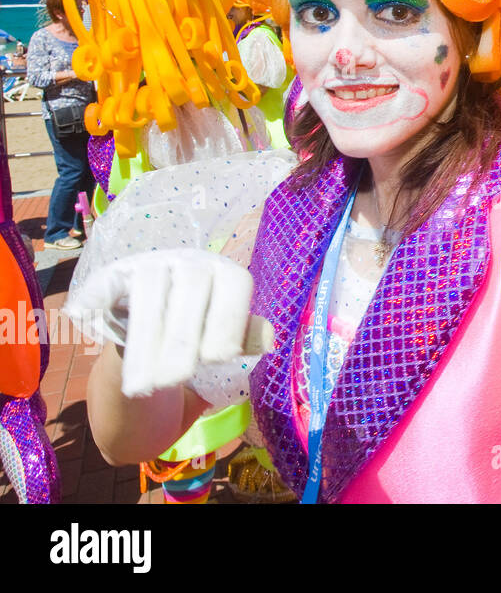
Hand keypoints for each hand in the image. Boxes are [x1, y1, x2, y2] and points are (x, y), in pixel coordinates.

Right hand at [64, 248, 255, 397]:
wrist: (154, 327)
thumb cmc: (197, 334)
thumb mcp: (222, 335)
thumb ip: (244, 337)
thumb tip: (268, 339)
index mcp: (225, 272)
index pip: (235, 284)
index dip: (227, 321)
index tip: (218, 360)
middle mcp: (192, 260)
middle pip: (191, 291)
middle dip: (181, 341)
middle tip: (173, 381)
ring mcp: (152, 263)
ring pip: (150, 295)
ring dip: (144, 342)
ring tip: (142, 386)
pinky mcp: (116, 274)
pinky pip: (107, 283)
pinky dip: (96, 297)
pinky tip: (86, 315)